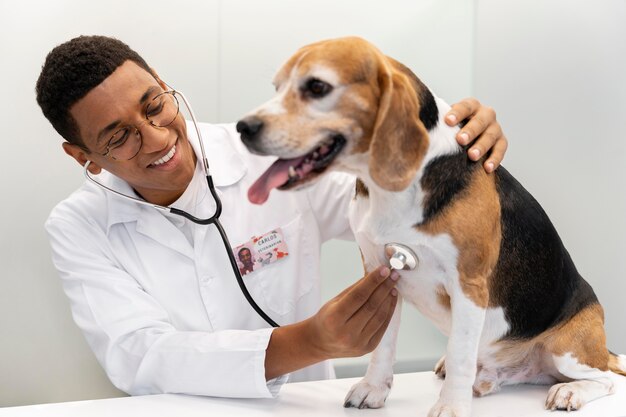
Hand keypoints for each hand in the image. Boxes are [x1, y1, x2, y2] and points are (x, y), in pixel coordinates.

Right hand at [264, 266, 398, 379]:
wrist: (320, 343)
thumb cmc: (326, 319)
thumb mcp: (334, 301)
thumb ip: (355, 290)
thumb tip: (374, 275)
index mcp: (334, 319)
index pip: (358, 296)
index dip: (373, 281)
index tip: (384, 270)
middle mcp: (346, 333)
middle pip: (371, 306)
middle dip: (384, 288)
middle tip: (394, 274)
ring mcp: (359, 343)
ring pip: (380, 317)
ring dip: (389, 299)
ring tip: (393, 286)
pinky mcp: (368, 348)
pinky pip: (382, 327)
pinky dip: (389, 312)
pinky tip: (390, 300)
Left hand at [445, 98, 507, 172]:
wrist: (469, 138)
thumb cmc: (452, 129)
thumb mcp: (446, 123)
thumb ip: (438, 122)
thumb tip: (419, 126)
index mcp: (471, 106)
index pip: (466, 106)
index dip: (457, 113)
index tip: (447, 121)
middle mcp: (486, 114)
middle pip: (481, 120)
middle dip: (470, 130)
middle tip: (460, 140)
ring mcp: (495, 128)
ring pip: (491, 135)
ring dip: (482, 146)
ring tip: (472, 156)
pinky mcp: (502, 142)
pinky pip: (501, 150)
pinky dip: (495, 159)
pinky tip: (487, 168)